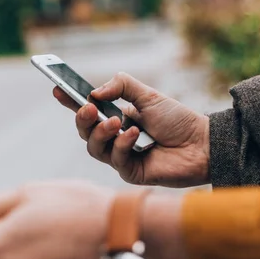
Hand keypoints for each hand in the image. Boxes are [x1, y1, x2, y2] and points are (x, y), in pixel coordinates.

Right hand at [54, 72, 209, 186]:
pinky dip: (123, 144)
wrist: (202, 143)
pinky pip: (116, 159)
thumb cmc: (177, 120)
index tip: (57, 90)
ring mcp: (122, 156)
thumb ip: (122, 86)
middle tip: (89, 107)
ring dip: (102, 132)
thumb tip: (95, 91)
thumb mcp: (148, 95)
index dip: (71, 102)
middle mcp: (116, 138)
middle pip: (85, 131)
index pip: (89, 111)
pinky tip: (136, 135)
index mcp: (117, 117)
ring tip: (118, 121)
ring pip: (94, 147)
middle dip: (82, 119)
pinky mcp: (131, 172)